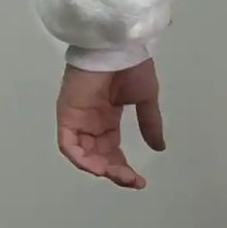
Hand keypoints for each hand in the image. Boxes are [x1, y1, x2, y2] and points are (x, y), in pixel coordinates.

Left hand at [56, 57, 164, 188]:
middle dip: (114, 171)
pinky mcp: (66, 114)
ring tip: (118, 175)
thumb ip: (150, 124)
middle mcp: (90, 121)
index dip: (123, 168)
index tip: (140, 181)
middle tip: (131, 180)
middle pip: (98, 156)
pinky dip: (81, 159)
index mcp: (107, 117)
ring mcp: (77, 118)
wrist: (119, 46)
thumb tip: (159, 148)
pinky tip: (99, 168)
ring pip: (83, 154)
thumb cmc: (132, 67)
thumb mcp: (146, 99)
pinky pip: (68, 144)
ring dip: (100, 168)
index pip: (111, 150)